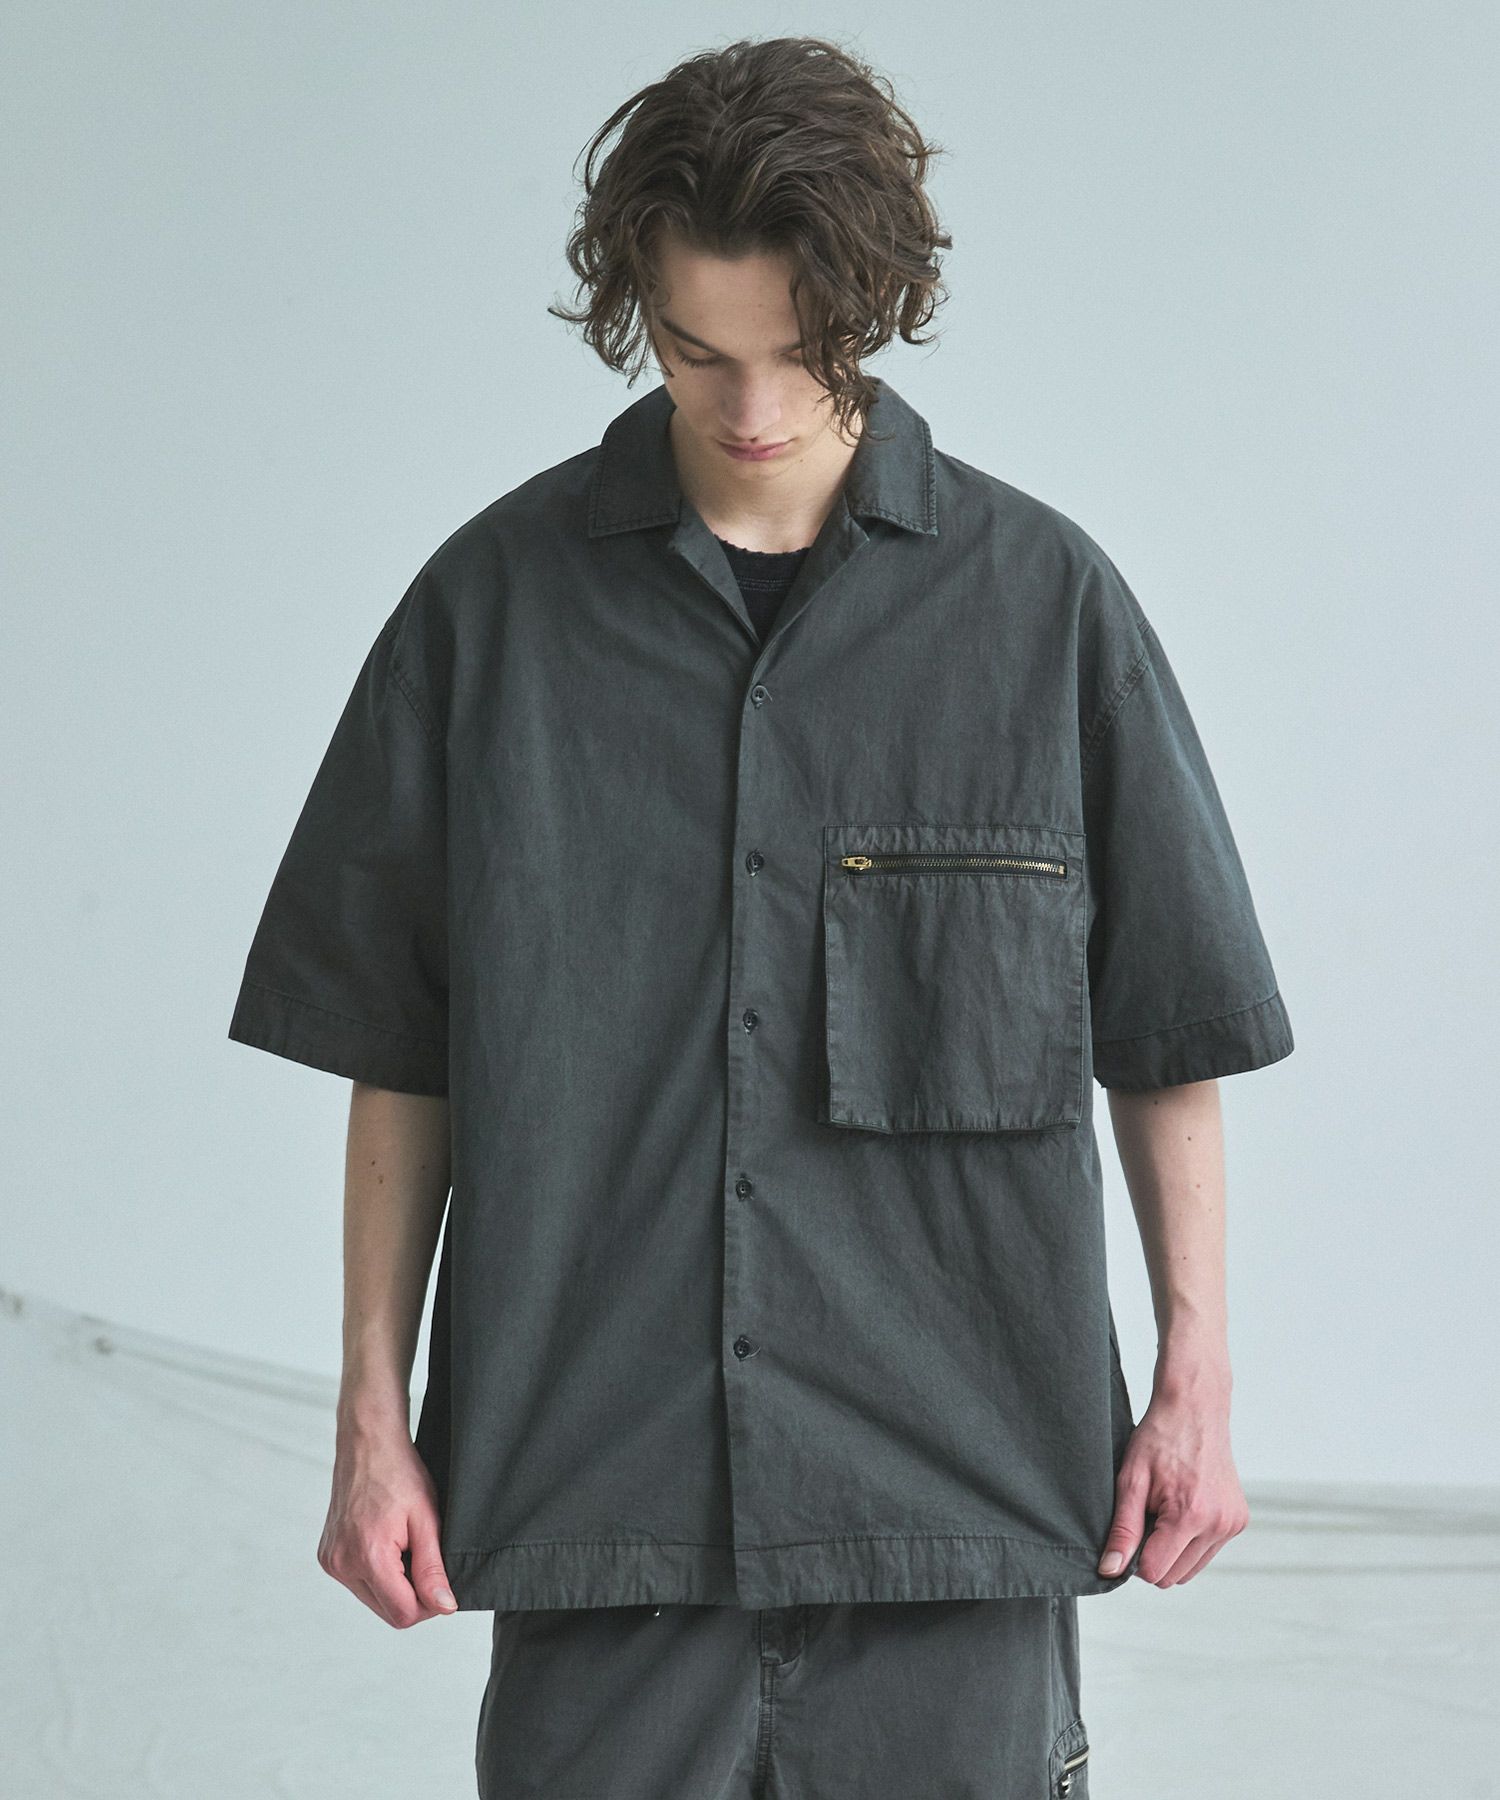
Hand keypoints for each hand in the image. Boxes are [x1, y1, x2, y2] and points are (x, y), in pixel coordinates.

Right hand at [317, 1425, 458, 1625]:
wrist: (368, 1445)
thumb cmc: (400, 1474)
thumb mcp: (427, 1519)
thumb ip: (433, 1568)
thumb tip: (445, 1607)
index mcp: (367, 1556)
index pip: (403, 1614)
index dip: (429, 1605)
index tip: (441, 1581)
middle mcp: (342, 1564)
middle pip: (387, 1611)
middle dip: (412, 1596)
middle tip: (426, 1560)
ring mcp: (331, 1560)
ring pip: (373, 1600)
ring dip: (395, 1586)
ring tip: (405, 1547)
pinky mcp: (327, 1556)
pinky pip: (358, 1583)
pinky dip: (377, 1574)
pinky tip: (388, 1545)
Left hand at [1095, 1382, 1249, 1586]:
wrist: (1194, 1409)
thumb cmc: (1160, 1438)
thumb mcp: (1131, 1480)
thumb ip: (1122, 1530)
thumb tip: (1110, 1570)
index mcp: (1190, 1515)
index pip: (1155, 1572)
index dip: (1135, 1557)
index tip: (1131, 1529)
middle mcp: (1218, 1524)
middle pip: (1174, 1576)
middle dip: (1154, 1555)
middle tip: (1147, 1515)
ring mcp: (1232, 1524)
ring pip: (1191, 1569)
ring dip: (1173, 1551)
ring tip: (1165, 1511)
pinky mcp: (1239, 1521)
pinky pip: (1207, 1552)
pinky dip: (1191, 1542)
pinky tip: (1182, 1510)